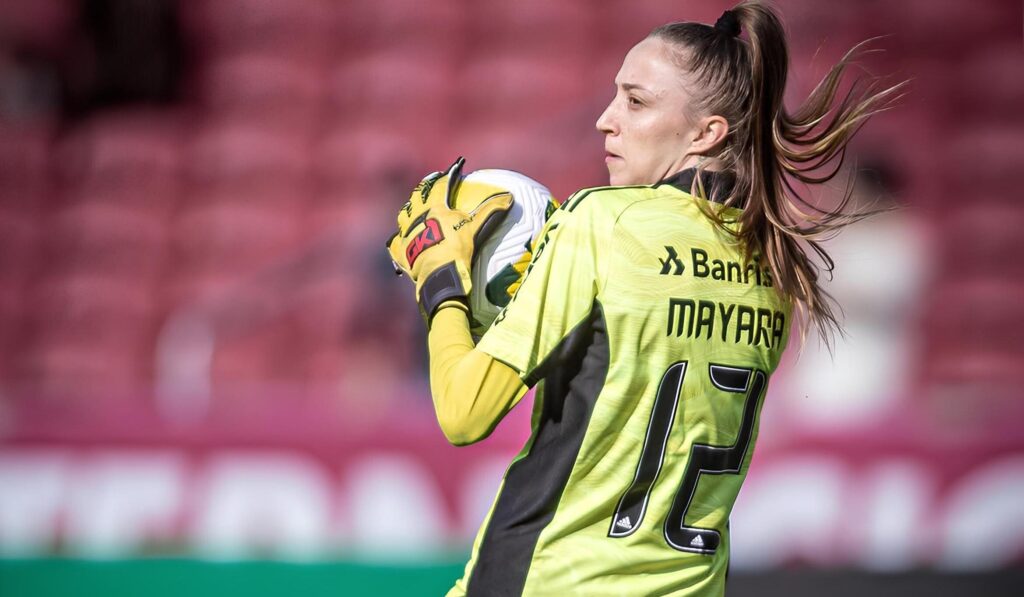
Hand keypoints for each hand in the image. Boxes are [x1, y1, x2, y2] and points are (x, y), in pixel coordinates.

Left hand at [386, 157, 513, 321]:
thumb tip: (508, 197)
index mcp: (435, 208)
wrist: (439, 274)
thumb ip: (490, 211)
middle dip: (425, 187)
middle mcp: (417, 216)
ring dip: (409, 210)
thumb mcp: (475, 228)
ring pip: (403, 215)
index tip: (453, 169)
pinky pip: (395, 242)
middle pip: (418, 195)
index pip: (441, 185)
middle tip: (431, 183)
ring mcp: (407, 233)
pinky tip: (400, 240)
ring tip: (413, 209)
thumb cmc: (457, 248)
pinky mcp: (401, 250)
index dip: (448, 175)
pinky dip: (398, 239)